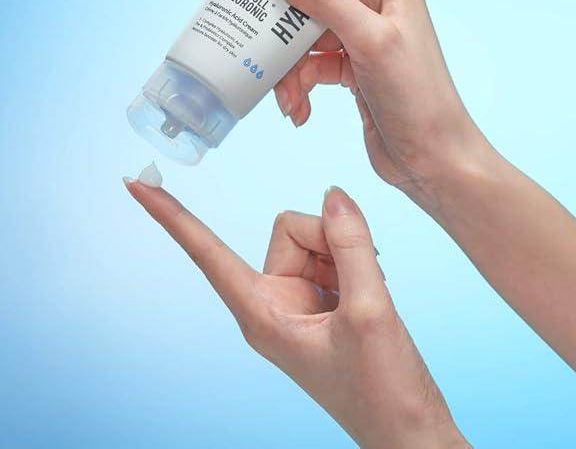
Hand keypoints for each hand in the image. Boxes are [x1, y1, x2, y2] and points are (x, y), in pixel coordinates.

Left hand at [125, 180, 467, 448]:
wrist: (408, 431)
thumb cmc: (381, 389)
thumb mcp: (368, 310)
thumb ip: (350, 245)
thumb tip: (333, 194)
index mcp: (261, 313)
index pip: (206, 254)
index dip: (171, 216)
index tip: (134, 184)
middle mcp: (273, 302)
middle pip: (290, 229)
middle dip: (329, 240)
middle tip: (361, 275)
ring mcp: (298, 300)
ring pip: (317, 237)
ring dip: (349, 254)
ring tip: (368, 294)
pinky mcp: (321, 298)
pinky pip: (335, 252)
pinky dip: (357, 262)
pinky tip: (371, 292)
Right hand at [265, 0, 489, 211]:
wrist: (430, 159)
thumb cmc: (416, 96)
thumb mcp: (368, 40)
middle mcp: (376, 7)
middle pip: (311, 4)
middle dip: (286, 37)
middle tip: (264, 55)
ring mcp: (363, 40)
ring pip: (306, 40)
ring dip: (291, 71)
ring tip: (289, 100)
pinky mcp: (352, 70)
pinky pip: (313, 67)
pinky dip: (300, 87)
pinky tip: (299, 110)